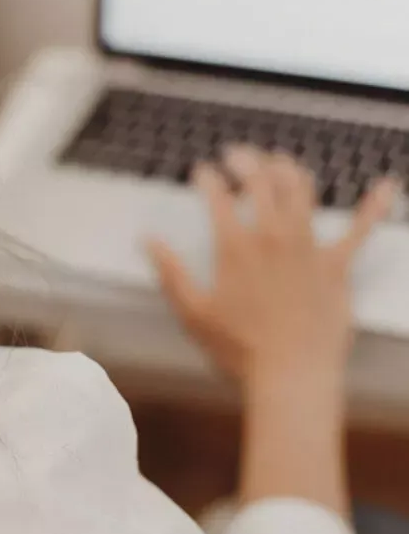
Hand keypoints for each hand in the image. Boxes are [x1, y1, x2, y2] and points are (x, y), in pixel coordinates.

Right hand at [149, 148, 395, 387]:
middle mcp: (272, 236)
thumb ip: (170, 273)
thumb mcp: (193, 313)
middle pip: (260, 180)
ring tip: (278, 161)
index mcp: (235, 247)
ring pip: (301, 189)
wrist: (291, 377)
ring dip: (288, 168)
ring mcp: (307, 247)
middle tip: (236, 155)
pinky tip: (388, 185)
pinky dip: (374, 205)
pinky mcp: (336, 266)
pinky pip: (359, 230)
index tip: (201, 172)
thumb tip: (148, 240)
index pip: (217, 195)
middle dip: (245, 159)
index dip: (207, 177)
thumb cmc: (239, 350)